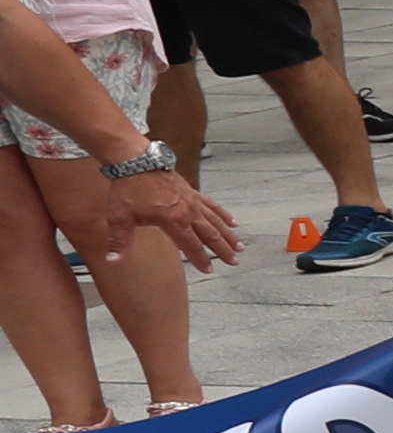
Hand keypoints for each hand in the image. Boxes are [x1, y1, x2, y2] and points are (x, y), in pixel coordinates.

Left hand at [97, 168, 240, 274]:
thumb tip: (113, 260)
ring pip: (216, 221)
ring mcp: (192, 201)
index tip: (209, 270)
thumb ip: (120, 240)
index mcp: (173, 221)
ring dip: (228, 235)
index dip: (201, 259)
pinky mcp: (192, 192)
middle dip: (223, 250)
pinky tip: (232, 221)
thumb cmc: (128, 189)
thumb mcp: (120, 217)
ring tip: (239, 246)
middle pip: (210, 234)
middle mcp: (188, 212)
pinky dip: (223, 214)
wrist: (136, 162)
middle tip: (234, 262)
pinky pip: (212, 205)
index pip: (191, 245)